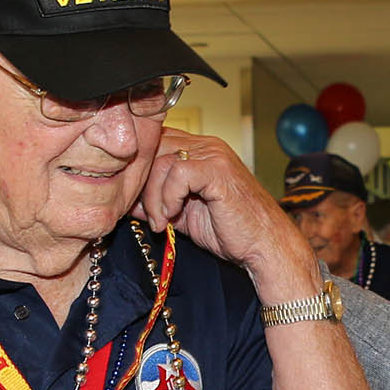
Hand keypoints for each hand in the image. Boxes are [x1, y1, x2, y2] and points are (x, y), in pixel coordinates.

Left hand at [135, 134, 317, 301]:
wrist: (264, 246)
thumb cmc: (230, 231)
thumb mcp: (182, 214)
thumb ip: (156, 201)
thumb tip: (125, 199)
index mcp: (199, 151)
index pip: (155, 143)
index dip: (140, 171)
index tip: (136, 202)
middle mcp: (206, 146)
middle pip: (153, 148)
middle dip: (142, 184)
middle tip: (149, 216)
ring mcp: (213, 155)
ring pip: (161, 161)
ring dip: (153, 196)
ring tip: (161, 221)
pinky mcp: (218, 170)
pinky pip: (177, 172)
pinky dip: (168, 196)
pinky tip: (172, 216)